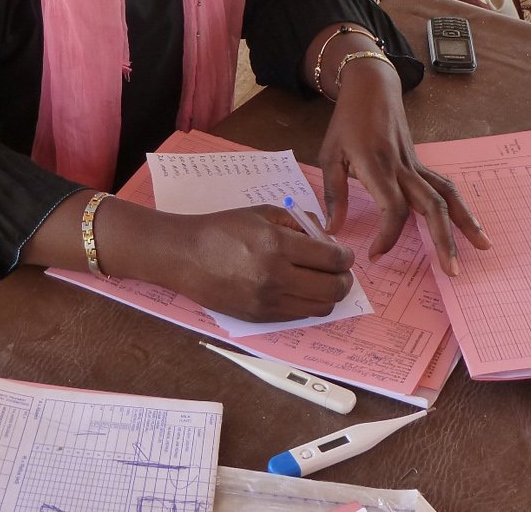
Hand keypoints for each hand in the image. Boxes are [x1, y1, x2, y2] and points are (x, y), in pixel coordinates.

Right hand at [168, 206, 354, 321]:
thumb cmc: (222, 229)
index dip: (345, 256)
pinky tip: (301, 289)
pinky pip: (300, 315)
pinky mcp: (260, 317)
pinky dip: (309, 304)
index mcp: (276, 244)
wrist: (185, 256)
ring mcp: (267, 301)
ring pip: (321, 307)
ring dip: (329, 294)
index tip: (343, 254)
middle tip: (340, 270)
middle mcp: (275, 276)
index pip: (331, 258)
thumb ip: (299, 222)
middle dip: (344, 278)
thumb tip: (327, 239)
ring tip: (322, 280)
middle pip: (333, 287)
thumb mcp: (262, 213)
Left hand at [317, 58, 491, 273]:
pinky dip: (460, 207)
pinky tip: (471, 225)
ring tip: (483, 247)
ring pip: (447, 195)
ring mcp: (416, 165)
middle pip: (432, 206)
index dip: (388, 236)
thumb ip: (334, 194)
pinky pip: (444, 187)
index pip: (393, 209)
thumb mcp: (330, 154)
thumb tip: (332, 231)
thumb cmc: (347, 121)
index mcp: (378, 167)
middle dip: (444, 239)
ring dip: (466, 222)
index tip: (376, 255)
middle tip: (452, 271)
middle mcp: (403, 168)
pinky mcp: (421, 164)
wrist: (371, 87)